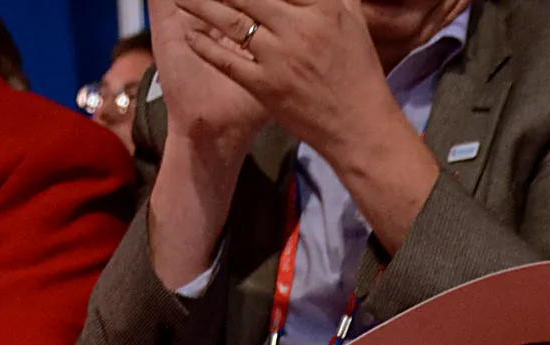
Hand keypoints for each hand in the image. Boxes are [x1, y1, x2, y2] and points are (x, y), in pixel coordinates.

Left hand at [172, 0, 391, 161]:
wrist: (360, 128)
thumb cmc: (359, 74)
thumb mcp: (353, 24)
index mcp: (323, 9)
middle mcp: (299, 28)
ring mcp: (280, 58)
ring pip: (232, 22)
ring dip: (202, 6)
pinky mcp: (266, 87)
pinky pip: (228, 61)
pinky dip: (205, 47)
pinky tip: (190, 35)